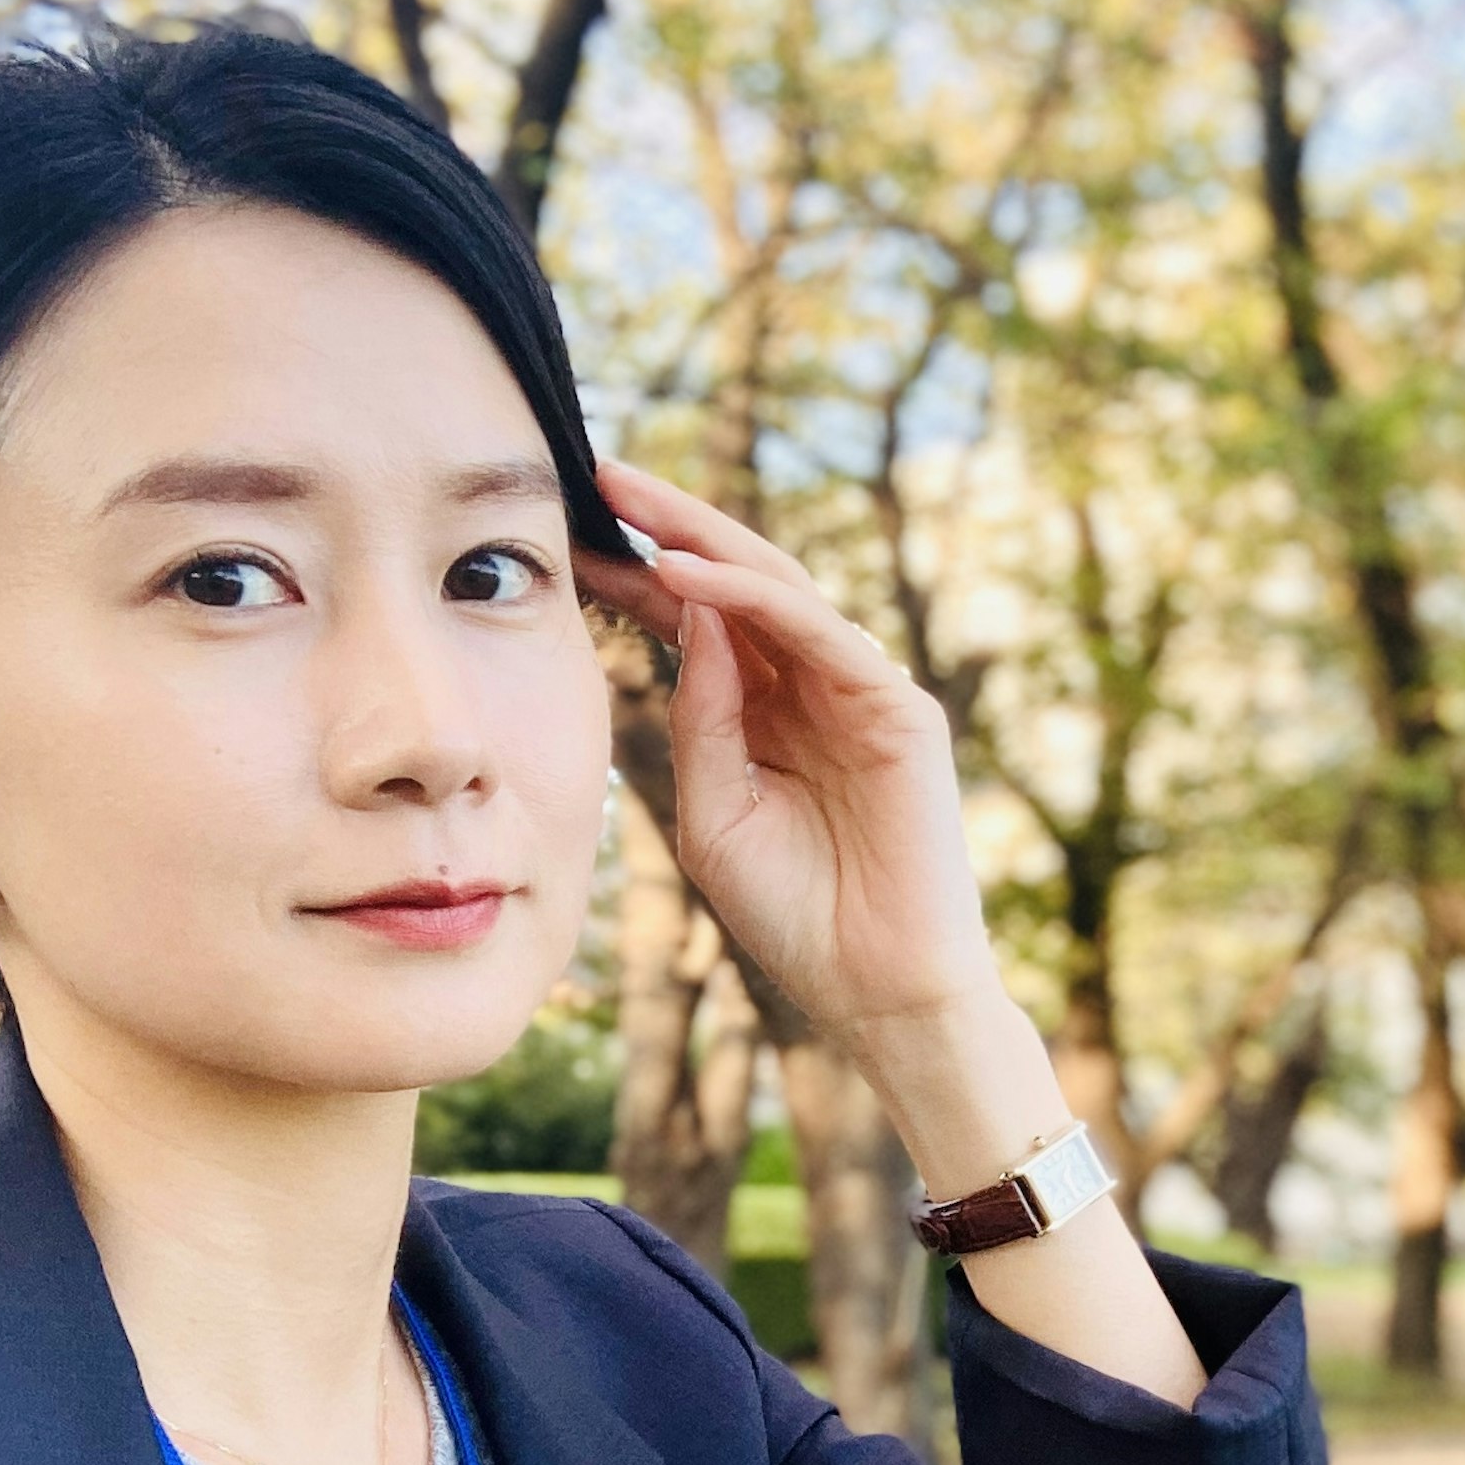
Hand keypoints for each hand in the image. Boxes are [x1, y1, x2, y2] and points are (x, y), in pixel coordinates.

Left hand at [572, 461, 998, 1049]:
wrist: (875, 991)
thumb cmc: (796, 917)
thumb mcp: (713, 813)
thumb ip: (701, 722)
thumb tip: (693, 620)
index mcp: (765, 714)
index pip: (698, 621)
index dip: (635, 575)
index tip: (565, 537)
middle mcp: (814, 689)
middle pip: (735, 582)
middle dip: (667, 525)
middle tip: (598, 473)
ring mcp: (860, 693)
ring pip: (777, 587)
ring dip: (703, 537)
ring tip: (632, 502)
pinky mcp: (898, 711)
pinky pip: (819, 631)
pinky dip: (751, 597)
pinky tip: (688, 574)